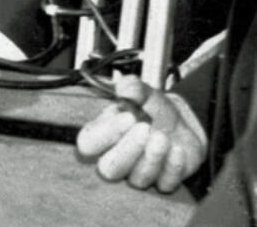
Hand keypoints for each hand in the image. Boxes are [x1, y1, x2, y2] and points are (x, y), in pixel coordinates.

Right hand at [76, 75, 206, 191]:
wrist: (183, 124)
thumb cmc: (154, 110)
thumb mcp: (143, 93)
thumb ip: (132, 87)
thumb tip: (125, 87)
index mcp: (104, 135)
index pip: (88, 143)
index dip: (105, 134)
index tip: (127, 117)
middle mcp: (117, 158)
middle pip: (109, 169)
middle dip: (128, 150)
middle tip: (145, 127)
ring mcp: (139, 173)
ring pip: (137, 179)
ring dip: (152, 157)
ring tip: (163, 137)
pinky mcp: (163, 182)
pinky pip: (164, 183)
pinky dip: (172, 166)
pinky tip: (178, 150)